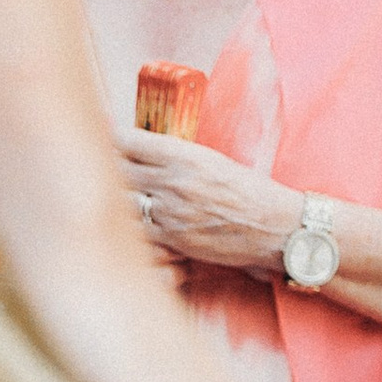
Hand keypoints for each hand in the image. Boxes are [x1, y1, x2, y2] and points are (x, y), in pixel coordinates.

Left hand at [115, 123, 300, 275]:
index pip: (127, 140)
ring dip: (119, 200)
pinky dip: (134, 227)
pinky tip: (136, 225)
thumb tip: (143, 153)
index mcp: (183, 154)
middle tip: (104, 169)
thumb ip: (175, 156)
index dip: (111, 140)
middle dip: (109, 169)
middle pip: (117, 170)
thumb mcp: (212, 160)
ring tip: (119, 198)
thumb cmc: (250, 193)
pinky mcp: (174, 240)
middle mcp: (173, 181)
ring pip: (123, 202)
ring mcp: (170, 213)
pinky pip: (138, 232)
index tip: (106, 142)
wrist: (276, 229)